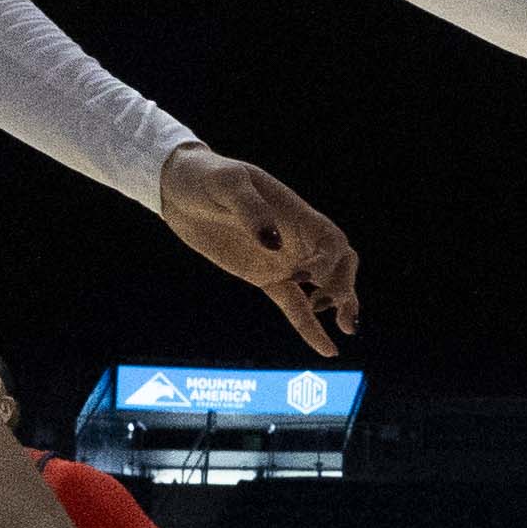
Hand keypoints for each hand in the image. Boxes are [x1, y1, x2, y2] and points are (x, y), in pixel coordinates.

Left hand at [156, 145, 359, 355]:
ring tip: (346, 329)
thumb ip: (251, 211)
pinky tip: (327, 349)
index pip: (332, 242)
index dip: (327, 263)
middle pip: (342, 264)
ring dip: (341, 305)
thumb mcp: (227, 184)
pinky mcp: (264, 277)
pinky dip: (310, 327)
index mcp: (296, 213)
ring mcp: (283, 259)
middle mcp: (297, 238)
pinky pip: (293, 305)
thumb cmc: (206, 177)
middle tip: (327, 307)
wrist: (180, 188)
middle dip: (344, 287)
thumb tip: (275, 245)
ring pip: (326, 285)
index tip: (301, 275)